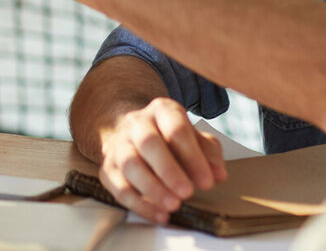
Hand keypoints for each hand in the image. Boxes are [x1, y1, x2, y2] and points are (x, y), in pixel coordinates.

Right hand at [97, 97, 226, 223]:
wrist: (135, 134)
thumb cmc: (171, 139)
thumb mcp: (196, 139)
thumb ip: (209, 154)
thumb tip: (218, 174)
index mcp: (162, 111)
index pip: (176, 129)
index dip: (193, 157)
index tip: (208, 182)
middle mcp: (136, 123)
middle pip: (147, 142)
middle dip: (168, 170)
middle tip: (187, 193)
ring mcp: (119, 144)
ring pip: (129, 164)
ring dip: (152, 188)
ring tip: (173, 206)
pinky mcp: (107, 167)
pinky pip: (118, 187)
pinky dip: (139, 204)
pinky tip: (159, 214)